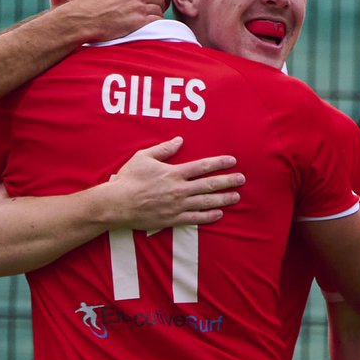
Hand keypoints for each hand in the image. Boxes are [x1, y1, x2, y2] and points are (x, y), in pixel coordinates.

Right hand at [67, 0, 166, 40]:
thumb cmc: (81, 0)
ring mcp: (137, 9)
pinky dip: (156, 24)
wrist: (78, 21)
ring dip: (157, 14)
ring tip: (151, 18)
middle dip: (159, 1)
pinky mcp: (137, 24)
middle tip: (157, 6)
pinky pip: (156, 22)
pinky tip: (150, 27)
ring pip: (158, 9)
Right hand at [105, 137, 243, 230]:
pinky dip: (208, 216)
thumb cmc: (128, 179)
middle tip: (242, 180)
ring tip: (236, 197)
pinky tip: (219, 214)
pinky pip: (195, 218)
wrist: (118, 203)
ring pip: (206, 202)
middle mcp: (179, 189)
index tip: (233, 161)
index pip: (203, 166)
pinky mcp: (172, 219)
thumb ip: (163, 149)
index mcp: (174, 173)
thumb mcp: (143, 157)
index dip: (220, 163)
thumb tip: (179, 140)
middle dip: (228, 181)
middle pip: (209, 184)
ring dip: (223, 199)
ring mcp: (177, 205)